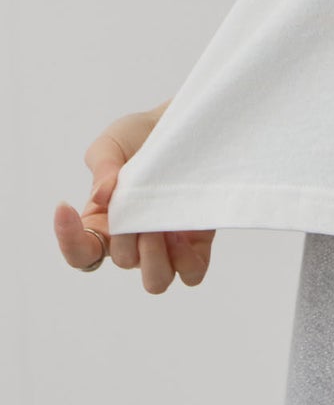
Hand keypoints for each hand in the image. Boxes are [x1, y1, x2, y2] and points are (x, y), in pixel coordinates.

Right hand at [53, 101, 216, 293]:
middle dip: (127, 239)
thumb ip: (102, 168)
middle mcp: (133, 240)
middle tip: (136, 208)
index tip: (64, 206)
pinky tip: (181, 234)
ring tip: (160, 228)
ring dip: (156, 260)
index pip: (80, 252)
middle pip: (123, 262)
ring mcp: (166, 243)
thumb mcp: (112, 144)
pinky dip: (186, 263)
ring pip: (157, 281)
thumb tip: (102, 196)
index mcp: (103, 223)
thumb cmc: (139, 138)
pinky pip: (193, 272)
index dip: (68, 240)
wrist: (182, 123)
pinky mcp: (198, 240)